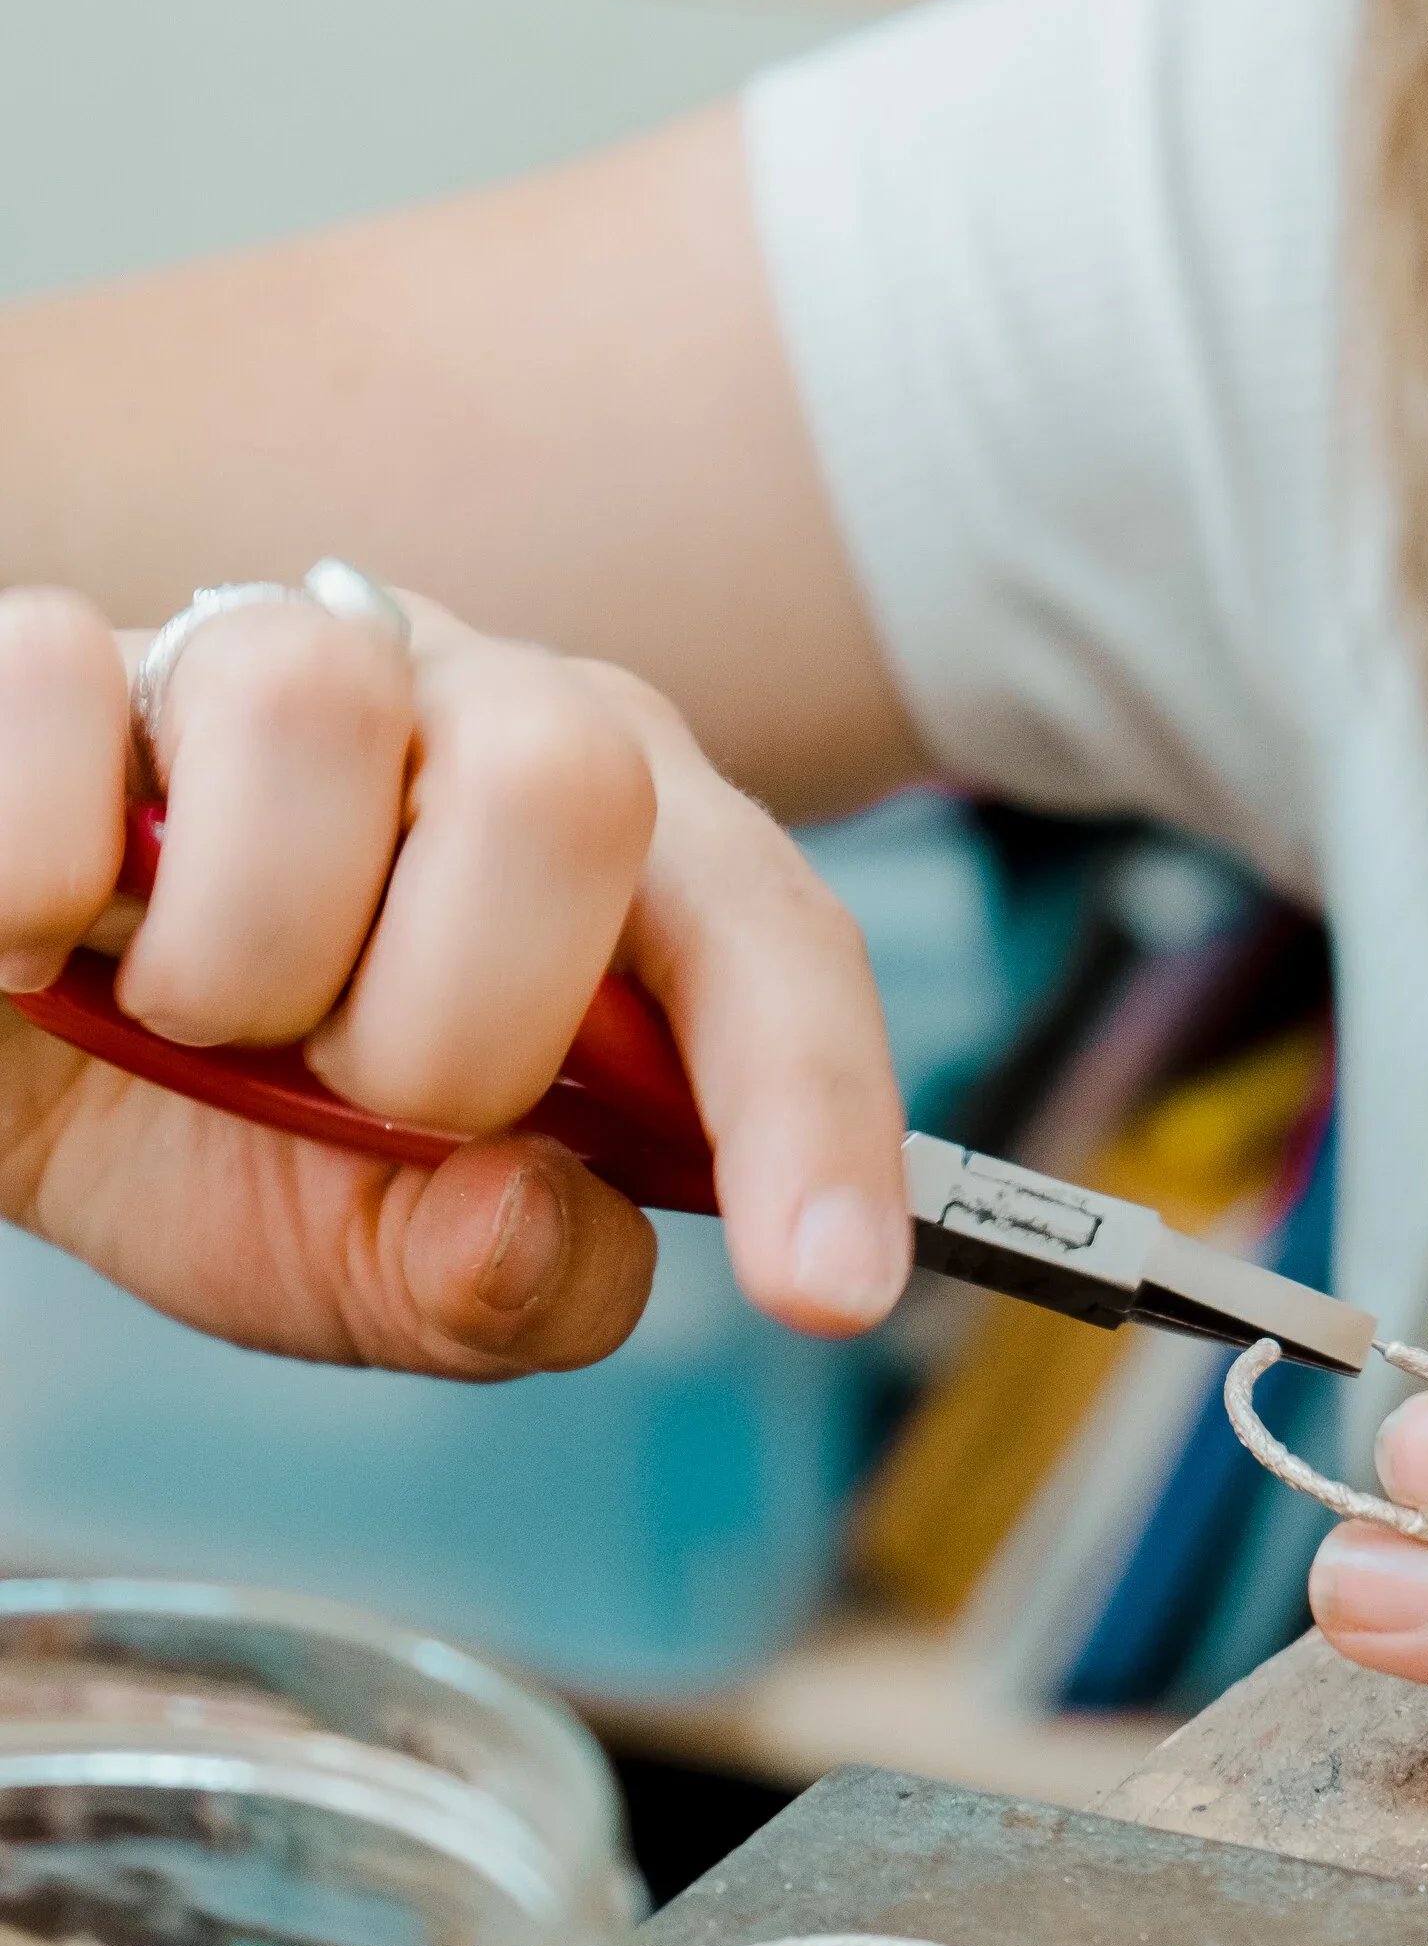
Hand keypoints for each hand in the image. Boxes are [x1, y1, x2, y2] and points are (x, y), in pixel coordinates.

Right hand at [0, 582, 907, 1377]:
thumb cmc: (208, 1129)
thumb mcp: (376, 1259)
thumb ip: (509, 1280)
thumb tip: (532, 1227)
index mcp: (613, 853)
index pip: (769, 937)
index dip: (814, 1108)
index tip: (829, 1292)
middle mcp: (469, 711)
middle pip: (564, 782)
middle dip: (450, 1023)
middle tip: (344, 1088)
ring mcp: (266, 655)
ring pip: (312, 711)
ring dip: (231, 957)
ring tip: (182, 1011)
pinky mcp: (63, 654)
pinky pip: (64, 691)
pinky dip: (30, 878)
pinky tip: (34, 942)